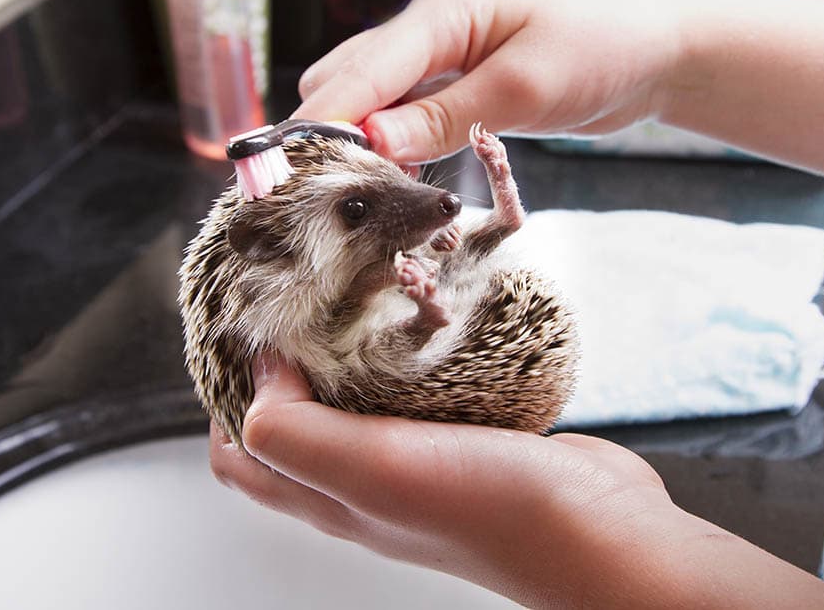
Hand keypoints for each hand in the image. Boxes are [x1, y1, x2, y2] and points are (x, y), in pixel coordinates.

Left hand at [209, 353, 823, 607]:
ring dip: (344, 348)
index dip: (222, 395)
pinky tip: (420, 316)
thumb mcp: (375, 470)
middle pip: (295, 417)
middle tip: (292, 296)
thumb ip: (297, 431)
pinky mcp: (466, 432)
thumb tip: (257, 370)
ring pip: (357, 396)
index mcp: (330, 496)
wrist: (601, 530)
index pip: (239, 453)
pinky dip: (405, 350)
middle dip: (282, 358)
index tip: (238, 330)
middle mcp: (366, 480)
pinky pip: (417, 385)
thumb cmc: (492, 510)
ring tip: (349, 292)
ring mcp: (418, 456)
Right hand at [293, 0, 682, 162]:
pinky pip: (402, 122)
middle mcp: (425, 37)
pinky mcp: (454, 94)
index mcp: (437, 18)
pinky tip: (397, 183)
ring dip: (358, 148)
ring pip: (368, 106)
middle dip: (328, 138)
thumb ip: (444, 115)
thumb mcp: (522, 87)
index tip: (283, 175)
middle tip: (327, 198)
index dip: (319, 126)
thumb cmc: (599, 51)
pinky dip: (391, 152)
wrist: (654, 53)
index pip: (356, 74)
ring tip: (355, 199)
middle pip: (344, 86)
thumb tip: (371, 141)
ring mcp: (437, 66)